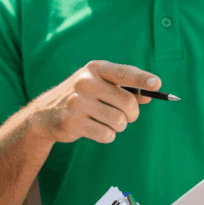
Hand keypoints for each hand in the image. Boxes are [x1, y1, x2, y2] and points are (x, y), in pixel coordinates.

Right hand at [30, 60, 160, 144]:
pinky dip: (108, 135)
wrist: (46, 113)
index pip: (124, 72)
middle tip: (127, 116)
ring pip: (119, 121)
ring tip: (108, 122)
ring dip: (119, 126)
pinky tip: (96, 129)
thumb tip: (150, 94)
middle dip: (132, 114)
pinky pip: (107, 134)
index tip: (157, 83)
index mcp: (95, 69)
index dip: (142, 78)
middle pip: (127, 103)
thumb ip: (126, 88)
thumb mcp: (101, 85)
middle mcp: (86, 83)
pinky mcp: (73, 122)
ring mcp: (78, 102)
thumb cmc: (82, 97)